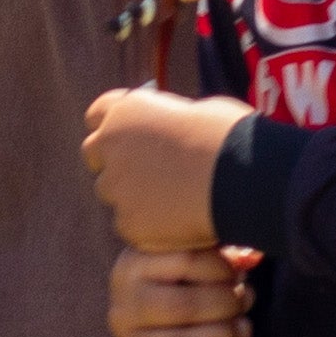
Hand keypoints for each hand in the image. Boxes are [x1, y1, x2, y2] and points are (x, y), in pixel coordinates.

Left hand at [81, 84, 244, 250]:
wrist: (241, 177)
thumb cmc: (230, 137)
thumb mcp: (195, 111)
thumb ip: (167, 123)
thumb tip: (171, 134)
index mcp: (126, 110)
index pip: (97, 115)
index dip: (113, 126)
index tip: (127, 136)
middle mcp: (110, 145)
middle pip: (94, 154)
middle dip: (114, 162)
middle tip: (144, 174)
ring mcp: (116, 187)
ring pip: (114, 194)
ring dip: (133, 195)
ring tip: (173, 199)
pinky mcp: (128, 223)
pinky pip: (132, 226)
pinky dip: (150, 225)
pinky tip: (180, 221)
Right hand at [110, 241, 257, 336]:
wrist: (170, 326)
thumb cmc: (190, 283)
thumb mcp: (198, 259)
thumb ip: (219, 251)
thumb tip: (249, 257)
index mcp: (132, 266)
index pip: (185, 260)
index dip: (223, 268)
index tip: (240, 273)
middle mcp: (122, 307)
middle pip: (181, 306)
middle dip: (226, 305)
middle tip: (246, 303)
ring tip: (243, 330)